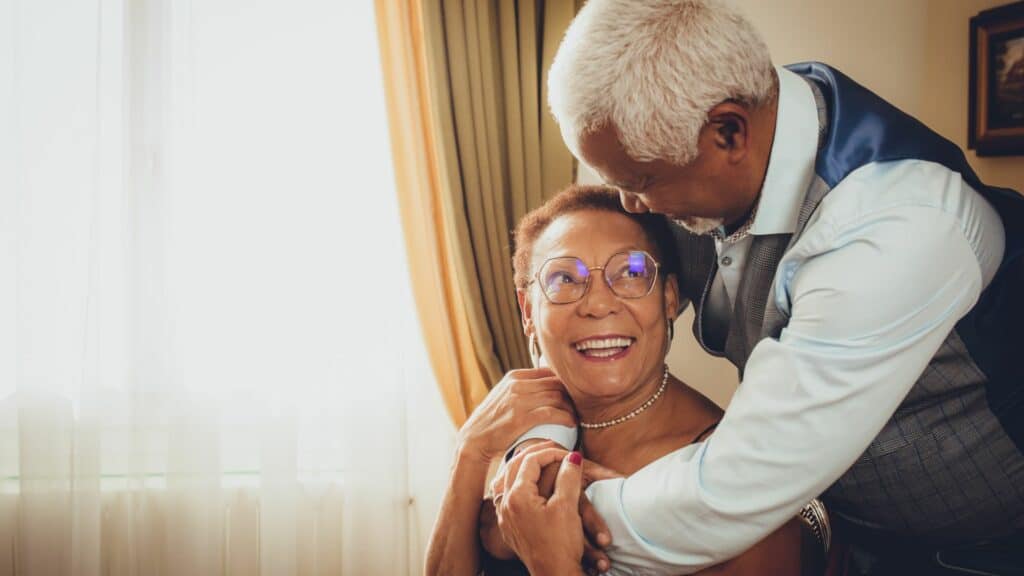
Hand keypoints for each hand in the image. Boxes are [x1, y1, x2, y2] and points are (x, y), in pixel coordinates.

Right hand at [456, 368, 575, 463]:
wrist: (474, 440)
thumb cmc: (493, 422)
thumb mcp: (505, 396)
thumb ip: (524, 389)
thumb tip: (548, 388)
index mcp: (515, 376)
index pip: (549, 372)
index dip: (565, 383)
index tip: (573, 395)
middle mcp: (517, 384)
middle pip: (556, 383)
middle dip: (572, 395)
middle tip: (581, 407)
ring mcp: (518, 400)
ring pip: (557, 397)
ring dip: (572, 407)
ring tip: (578, 417)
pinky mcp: (520, 417)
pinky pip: (552, 413)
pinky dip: (566, 417)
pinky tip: (572, 424)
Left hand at [495, 447, 585, 574]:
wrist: (555, 575)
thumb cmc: (561, 544)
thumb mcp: (567, 506)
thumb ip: (568, 477)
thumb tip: (573, 456)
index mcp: (517, 496)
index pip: (530, 461)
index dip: (550, 452)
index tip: (569, 453)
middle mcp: (505, 504)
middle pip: (513, 467)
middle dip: (533, 454)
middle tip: (551, 447)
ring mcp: (504, 517)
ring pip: (506, 481)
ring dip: (521, 468)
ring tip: (536, 461)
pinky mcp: (508, 528)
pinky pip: (505, 497)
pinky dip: (516, 485)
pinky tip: (525, 486)